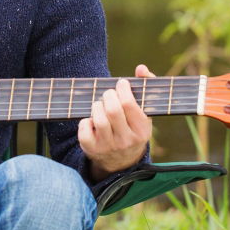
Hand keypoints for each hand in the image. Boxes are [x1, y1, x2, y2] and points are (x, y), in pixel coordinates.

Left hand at [78, 64, 155, 180]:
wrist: (122, 161)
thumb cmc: (132, 127)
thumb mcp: (144, 112)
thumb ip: (144, 87)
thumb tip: (141, 68)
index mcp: (142, 130)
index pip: (129, 104)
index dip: (122, 89)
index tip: (121, 84)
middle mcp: (126, 141)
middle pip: (113, 110)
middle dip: (108, 95)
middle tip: (109, 94)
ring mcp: (108, 147)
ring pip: (99, 118)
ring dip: (97, 106)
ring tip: (101, 105)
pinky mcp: (92, 149)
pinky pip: (84, 128)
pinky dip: (86, 120)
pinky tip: (93, 120)